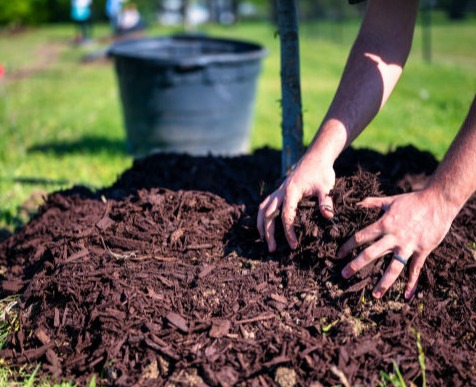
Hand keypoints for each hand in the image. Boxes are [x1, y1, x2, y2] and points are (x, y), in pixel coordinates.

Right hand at [257, 155, 335, 251]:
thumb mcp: (326, 187)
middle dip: (268, 232)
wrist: (316, 157)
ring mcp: (278, 191)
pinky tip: (264, 226)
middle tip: (272, 249)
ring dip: (261, 225)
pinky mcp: (279, 191)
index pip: (286, 216)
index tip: (293, 245)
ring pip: (263, 209)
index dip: (288, 232)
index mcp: (291, 192)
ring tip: (263, 240)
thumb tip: (328, 216)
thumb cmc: (321, 172)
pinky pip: (265, 204)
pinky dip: (263, 216)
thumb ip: (326, 201)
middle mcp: (280, 192)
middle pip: (268, 214)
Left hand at [338, 189, 455, 299]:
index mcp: (384, 224)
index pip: (360, 237)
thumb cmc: (413, 200)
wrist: (438, 202)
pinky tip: (407, 295)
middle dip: (356, 265)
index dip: (348, 246)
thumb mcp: (390, 200)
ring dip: (384, 282)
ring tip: (375, 295)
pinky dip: (412, 283)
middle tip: (344, 275)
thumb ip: (372, 203)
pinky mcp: (422, 250)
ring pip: (393, 267)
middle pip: (371, 254)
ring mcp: (408, 246)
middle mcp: (394, 237)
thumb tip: (357, 203)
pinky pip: (415, 269)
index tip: (338, 254)